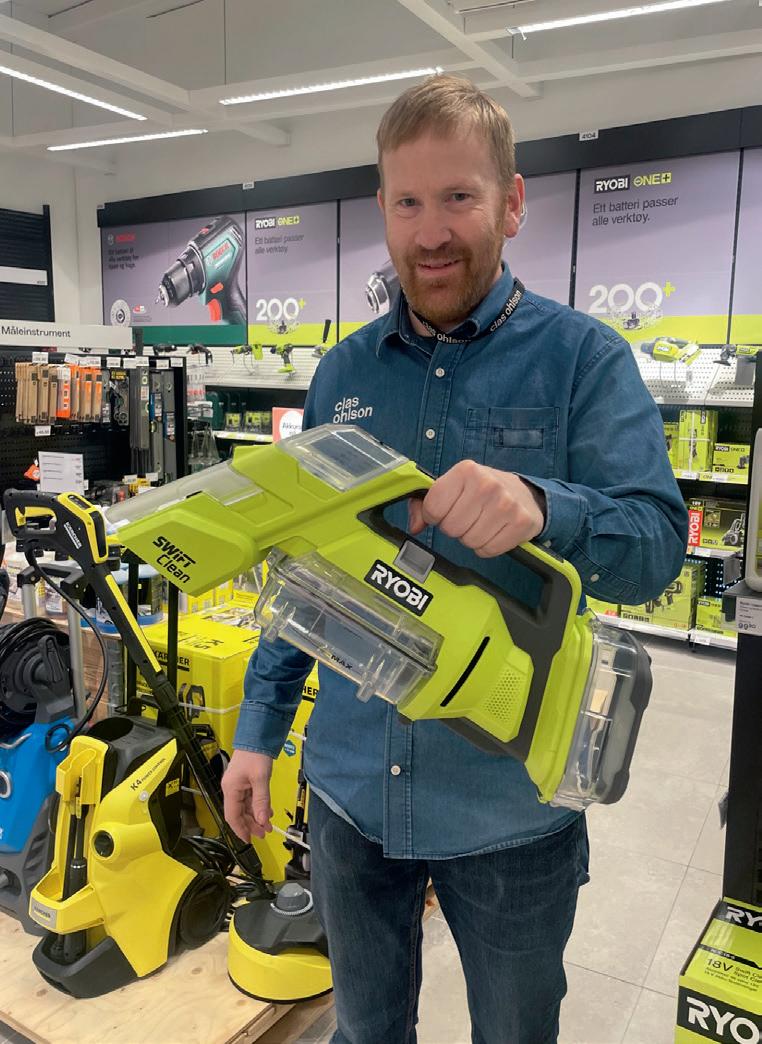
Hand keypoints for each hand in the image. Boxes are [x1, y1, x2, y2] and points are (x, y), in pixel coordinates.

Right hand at [222, 749, 273, 841]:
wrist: (257, 737)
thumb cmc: (255, 754)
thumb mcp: (261, 779)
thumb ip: (261, 801)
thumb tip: (263, 820)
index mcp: (230, 789)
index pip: (232, 816)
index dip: (240, 830)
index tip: (248, 840)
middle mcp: (231, 789)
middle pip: (239, 813)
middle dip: (251, 825)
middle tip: (264, 833)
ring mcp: (238, 786)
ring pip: (245, 807)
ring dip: (256, 817)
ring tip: (268, 825)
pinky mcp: (245, 782)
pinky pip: (250, 799)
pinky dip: (258, 807)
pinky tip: (267, 812)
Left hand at [408, 459, 544, 557]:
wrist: (525, 494)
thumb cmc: (482, 490)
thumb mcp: (454, 485)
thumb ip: (425, 502)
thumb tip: (415, 526)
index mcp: (466, 470)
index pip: (433, 507)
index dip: (434, 515)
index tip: (444, 510)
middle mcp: (487, 484)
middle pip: (451, 528)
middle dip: (454, 527)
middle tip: (467, 517)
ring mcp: (506, 504)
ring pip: (470, 541)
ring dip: (471, 538)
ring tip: (481, 523)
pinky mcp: (521, 523)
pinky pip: (489, 550)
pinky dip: (487, 547)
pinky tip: (493, 531)